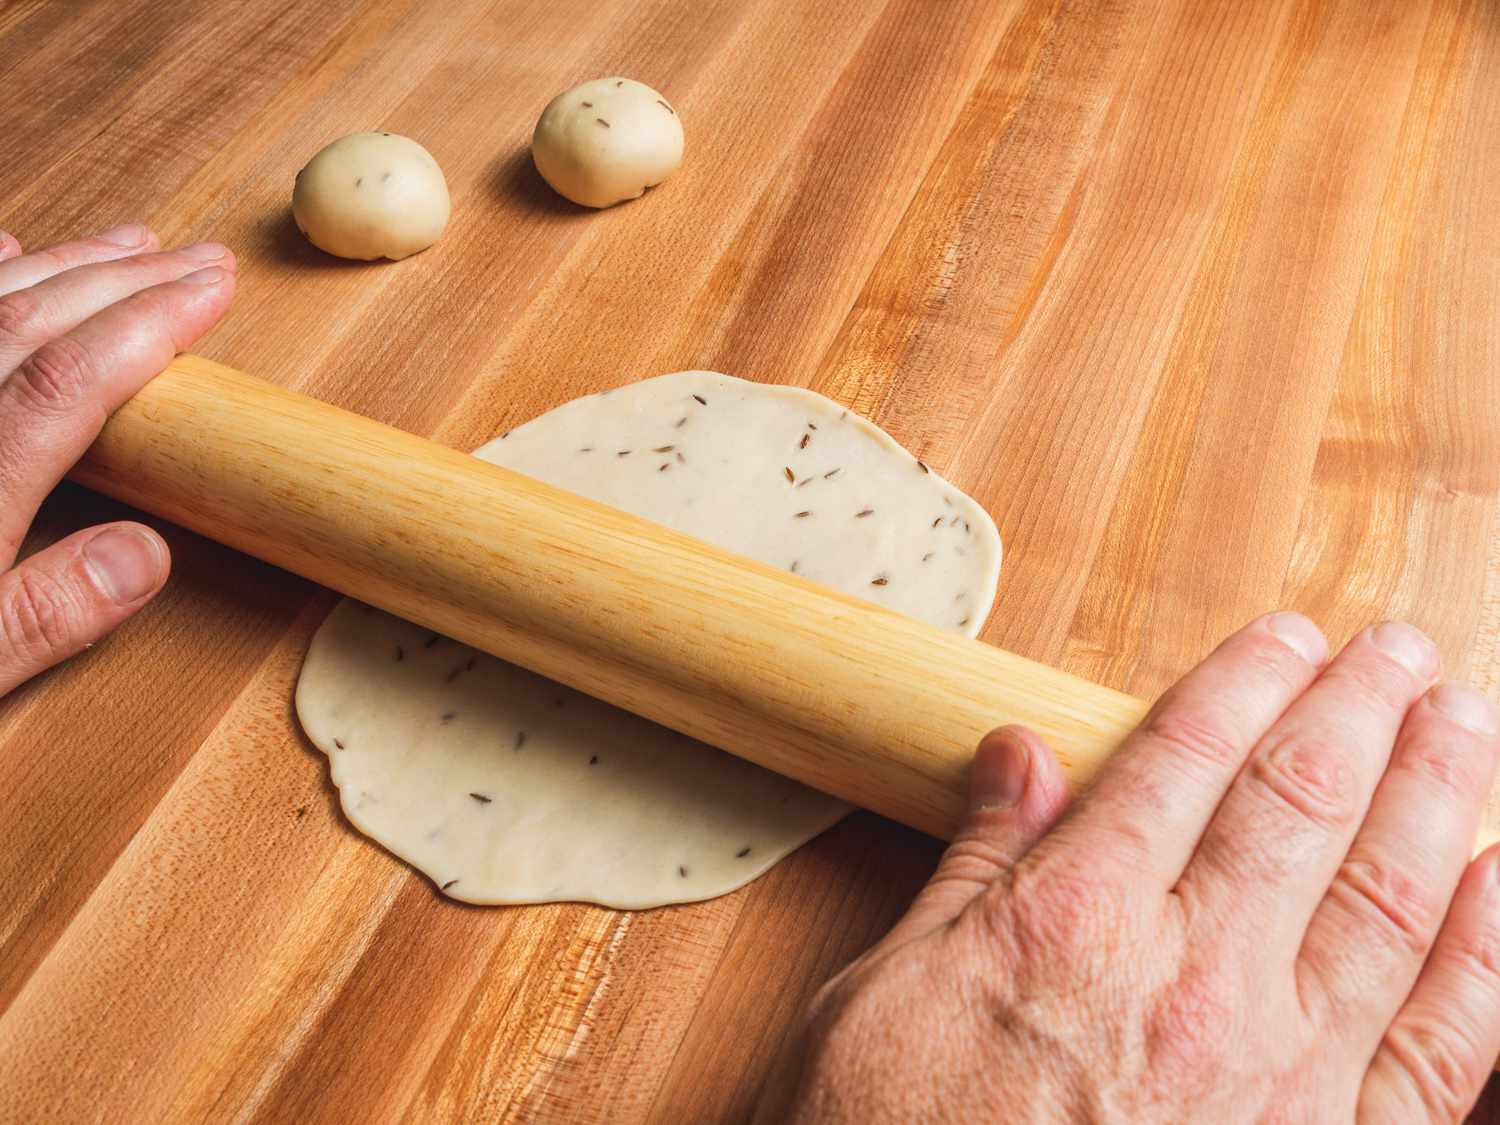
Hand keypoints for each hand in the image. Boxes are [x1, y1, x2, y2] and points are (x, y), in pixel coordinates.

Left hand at [0, 225, 234, 696]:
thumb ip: (43, 614)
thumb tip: (146, 553)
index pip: (67, 380)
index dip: (147, 325)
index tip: (209, 294)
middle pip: (28, 321)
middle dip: (125, 280)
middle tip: (200, 259)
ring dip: (61, 265)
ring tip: (131, 242)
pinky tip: (1, 250)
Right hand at [759, 615, 1499, 1121]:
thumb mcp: (889, 988)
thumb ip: (975, 866)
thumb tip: (1018, 757)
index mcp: (1077, 924)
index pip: (1187, 761)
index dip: (1243, 682)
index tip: (1283, 636)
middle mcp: (1195, 981)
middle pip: (1300, 804)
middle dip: (1357, 707)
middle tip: (1396, 649)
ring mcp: (1279, 1074)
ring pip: (1385, 896)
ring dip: (1433, 791)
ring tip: (1460, 719)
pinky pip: (1442, 1044)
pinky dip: (1483, 951)